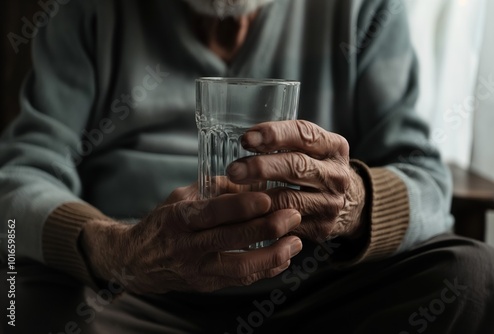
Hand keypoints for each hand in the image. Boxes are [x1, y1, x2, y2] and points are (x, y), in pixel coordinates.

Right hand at [81, 183, 302, 294]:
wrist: (136, 261)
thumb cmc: (163, 223)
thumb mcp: (181, 197)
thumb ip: (215, 188)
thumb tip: (252, 179)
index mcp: (179, 218)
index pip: (212, 213)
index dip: (240, 207)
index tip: (267, 199)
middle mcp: (186, 246)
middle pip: (231, 239)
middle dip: (267, 228)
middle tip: (292, 216)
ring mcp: (196, 269)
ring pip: (240, 267)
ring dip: (273, 255)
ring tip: (296, 242)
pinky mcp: (206, 285)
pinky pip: (240, 280)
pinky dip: (265, 271)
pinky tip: (284, 259)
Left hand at [227, 120, 366, 242]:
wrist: (346, 204)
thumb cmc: (314, 169)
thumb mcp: (310, 149)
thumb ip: (282, 143)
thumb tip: (241, 141)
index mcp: (335, 147)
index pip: (304, 134)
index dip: (274, 135)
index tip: (247, 139)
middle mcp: (336, 175)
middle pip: (296, 166)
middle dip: (261, 167)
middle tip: (234, 169)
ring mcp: (330, 204)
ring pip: (289, 199)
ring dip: (257, 196)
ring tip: (233, 192)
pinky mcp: (320, 228)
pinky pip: (284, 224)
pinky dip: (261, 218)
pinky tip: (241, 214)